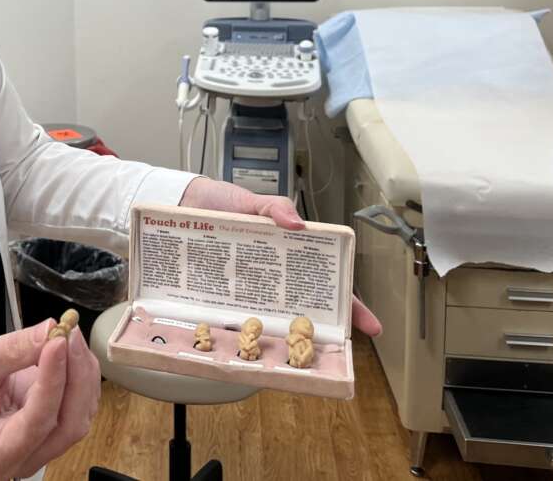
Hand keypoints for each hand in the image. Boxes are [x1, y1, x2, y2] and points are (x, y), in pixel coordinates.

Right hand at [0, 319, 101, 479]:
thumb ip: (18, 348)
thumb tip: (54, 332)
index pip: (36, 422)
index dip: (52, 381)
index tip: (58, 342)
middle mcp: (22, 456)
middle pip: (67, 424)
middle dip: (74, 376)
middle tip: (68, 334)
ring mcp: (39, 442)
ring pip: (78, 413)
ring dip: (81, 372)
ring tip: (67, 333)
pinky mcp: (50, 421)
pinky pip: (78, 401)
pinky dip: (80, 372)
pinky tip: (69, 346)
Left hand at [180, 175, 382, 336]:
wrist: (183, 204)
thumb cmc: (222, 202)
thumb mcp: (252, 201)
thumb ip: (275, 207)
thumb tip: (298, 225)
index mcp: (287, 253)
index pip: (324, 280)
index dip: (348, 302)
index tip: (370, 326)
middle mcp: (270, 276)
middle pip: (304, 305)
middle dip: (325, 327)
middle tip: (340, 347)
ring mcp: (247, 286)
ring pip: (272, 315)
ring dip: (284, 333)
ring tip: (299, 352)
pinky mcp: (222, 291)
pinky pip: (235, 313)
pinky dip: (242, 328)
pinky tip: (249, 343)